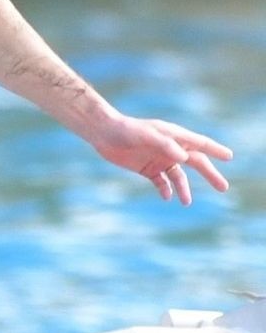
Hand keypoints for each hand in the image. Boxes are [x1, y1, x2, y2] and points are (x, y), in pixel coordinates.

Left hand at [91, 113, 232, 204]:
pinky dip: (166, 190)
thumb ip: (165, 145)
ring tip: (186, 202)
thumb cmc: (126, 130)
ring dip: (184, 189)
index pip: (200, 144)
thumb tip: (184, 158)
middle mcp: (171, 149)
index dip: (215, 150)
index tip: (229, 157)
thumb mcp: (146, 135)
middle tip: (223, 187)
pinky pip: (161, 182)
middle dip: (210, 174)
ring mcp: (160, 159)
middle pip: (196, 163)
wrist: (103, 134)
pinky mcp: (147, 169)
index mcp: (174, 136)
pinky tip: (167, 197)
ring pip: (179, 176)